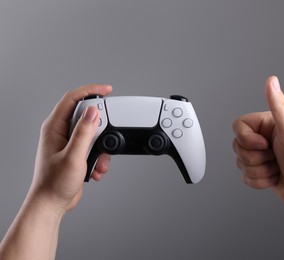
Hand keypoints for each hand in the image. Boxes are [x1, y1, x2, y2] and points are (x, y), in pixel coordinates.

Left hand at [29, 84, 112, 214]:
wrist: (52, 204)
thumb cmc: (54, 183)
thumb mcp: (73, 157)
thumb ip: (84, 133)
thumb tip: (93, 112)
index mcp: (54, 127)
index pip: (73, 99)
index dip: (91, 91)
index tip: (107, 90)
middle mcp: (61, 132)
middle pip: (86, 115)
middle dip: (101, 127)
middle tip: (107, 135)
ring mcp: (69, 142)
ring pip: (93, 132)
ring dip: (101, 147)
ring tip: (98, 161)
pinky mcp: (76, 152)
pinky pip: (94, 146)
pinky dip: (100, 157)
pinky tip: (95, 169)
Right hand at [232, 76, 283, 209]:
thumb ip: (279, 106)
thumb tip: (272, 80)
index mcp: (269, 124)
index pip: (239, 126)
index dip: (247, 139)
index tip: (264, 145)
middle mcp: (264, 138)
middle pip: (238, 146)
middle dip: (255, 158)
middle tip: (275, 158)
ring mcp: (263, 156)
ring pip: (241, 163)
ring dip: (259, 171)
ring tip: (278, 169)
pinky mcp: (262, 172)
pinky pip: (246, 177)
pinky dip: (260, 181)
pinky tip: (275, 178)